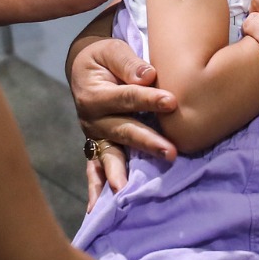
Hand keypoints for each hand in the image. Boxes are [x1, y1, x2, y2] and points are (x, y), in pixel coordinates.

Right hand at [70, 37, 179, 209]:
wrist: (85, 68)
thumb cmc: (105, 57)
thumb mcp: (112, 50)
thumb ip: (128, 62)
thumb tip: (148, 76)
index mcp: (94, 93)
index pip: (126, 97)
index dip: (149, 99)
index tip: (172, 102)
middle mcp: (91, 119)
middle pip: (122, 131)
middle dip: (146, 142)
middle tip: (171, 152)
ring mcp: (93, 136)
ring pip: (110, 156)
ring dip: (121, 173)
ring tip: (128, 191)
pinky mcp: (97, 147)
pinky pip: (95, 170)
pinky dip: (96, 189)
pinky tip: (98, 209)